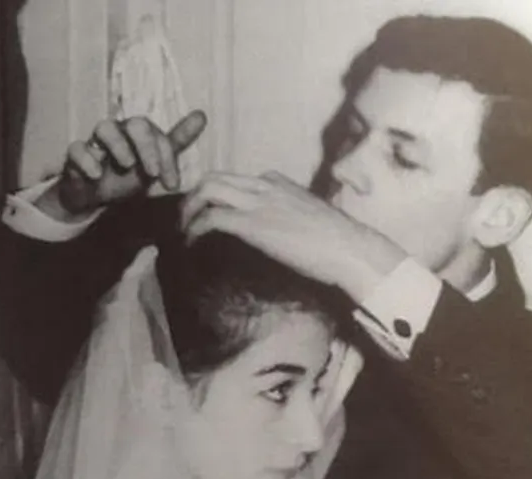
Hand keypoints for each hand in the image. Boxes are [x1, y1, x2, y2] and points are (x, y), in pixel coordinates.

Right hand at [39, 110, 206, 219]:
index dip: (167, 158)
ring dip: (119, 146)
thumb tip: (202, 115)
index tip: (171, 185)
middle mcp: (119, 133)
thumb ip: (175, 142)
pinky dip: (87, 160)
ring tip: (127, 165)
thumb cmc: (125, 175)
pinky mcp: (75, 157)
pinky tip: (97, 174)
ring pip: (104, 127)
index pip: (158, 135)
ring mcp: (95, 143)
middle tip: (152, 173)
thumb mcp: (153, 164)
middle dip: (148, 147)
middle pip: (135, 124)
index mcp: (139, 135)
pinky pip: (76, 149)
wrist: (92, 195)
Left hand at [180, 170, 405, 302]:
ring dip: (188, 210)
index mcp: (278, 183)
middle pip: (214, 177)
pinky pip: (211, 219)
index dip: (217, 197)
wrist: (348, 248)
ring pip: (207, 190)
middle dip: (193, 197)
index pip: (237, 180)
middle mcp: (264, 185)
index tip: (209, 214)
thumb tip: (284, 233)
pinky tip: (192, 243)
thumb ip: (290, 216)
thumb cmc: (338, 241)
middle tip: (185, 219)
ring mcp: (257, 202)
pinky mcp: (252, 224)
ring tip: (182, 231)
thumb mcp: (310, 218)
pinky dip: (195, 229)